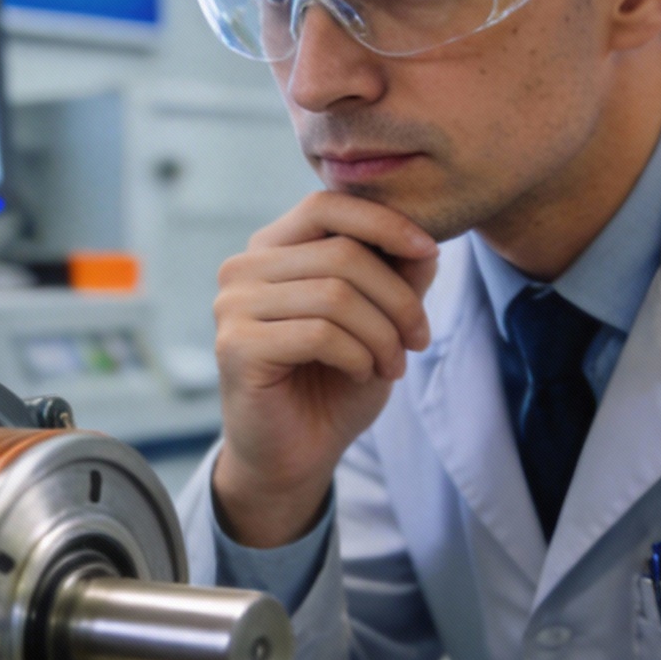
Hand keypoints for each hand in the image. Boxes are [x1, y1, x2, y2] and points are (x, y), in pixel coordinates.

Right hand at [211, 193, 439, 547]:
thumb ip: (397, 276)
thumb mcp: (379, 320)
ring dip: (382, 334)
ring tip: (392, 364)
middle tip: (418, 340)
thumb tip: (425, 244)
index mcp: (272, 249)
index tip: (428, 252)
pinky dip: (357, 356)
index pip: (327, 205)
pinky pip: (319, 334)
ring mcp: (232, 306)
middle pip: (342, 254)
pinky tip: (360, 374)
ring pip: (336, 295)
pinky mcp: (236, 347)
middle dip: (398, 299)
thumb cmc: (333, 381)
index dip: (384, 223)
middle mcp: (243, 268)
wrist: (295, 454)